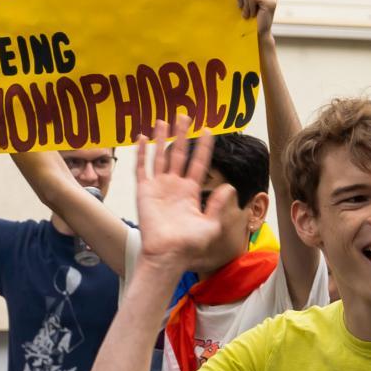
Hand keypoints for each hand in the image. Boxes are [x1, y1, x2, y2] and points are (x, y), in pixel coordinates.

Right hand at [132, 116, 228, 270]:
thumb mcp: (210, 225)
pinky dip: (141, 153)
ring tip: (163, 120)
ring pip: (160, 156)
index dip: (203, 147)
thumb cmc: (188, 245)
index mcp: (190, 191)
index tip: (208, 130)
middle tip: (184, 116)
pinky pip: (142, 168)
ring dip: (161, 138)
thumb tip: (228, 187)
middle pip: (179, 154)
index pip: (198, 163)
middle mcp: (175, 186)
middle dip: (181, 135)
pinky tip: (142, 138)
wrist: (166, 254)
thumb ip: (218, 205)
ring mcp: (158, 187)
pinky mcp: (144, 191)